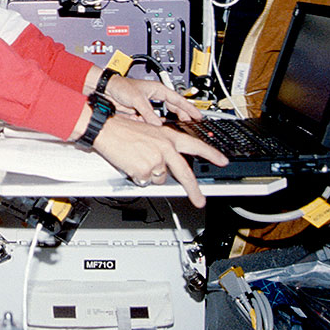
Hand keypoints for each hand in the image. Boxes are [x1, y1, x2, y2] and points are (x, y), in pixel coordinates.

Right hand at [90, 115, 227, 207]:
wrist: (107, 129)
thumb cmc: (123, 129)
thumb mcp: (150, 133)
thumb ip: (163, 147)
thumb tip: (168, 166)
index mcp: (169, 136)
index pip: (196, 146)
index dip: (211, 154)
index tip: (222, 161)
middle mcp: (166, 148)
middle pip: (185, 174)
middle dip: (194, 190)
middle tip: (199, 200)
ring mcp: (156, 160)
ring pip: (160, 179)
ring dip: (151, 175)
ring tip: (138, 159)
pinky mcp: (145, 170)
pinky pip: (145, 181)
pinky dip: (138, 176)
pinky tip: (131, 163)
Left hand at [94, 70, 202, 125]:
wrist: (106, 91)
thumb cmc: (120, 87)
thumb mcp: (137, 99)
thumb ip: (148, 113)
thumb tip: (158, 125)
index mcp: (157, 89)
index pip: (177, 99)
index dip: (189, 107)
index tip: (198, 114)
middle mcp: (154, 97)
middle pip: (173, 108)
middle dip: (181, 116)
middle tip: (191, 124)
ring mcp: (148, 106)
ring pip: (162, 116)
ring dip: (167, 123)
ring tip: (175, 130)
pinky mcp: (141, 113)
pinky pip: (152, 121)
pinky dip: (155, 126)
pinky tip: (158, 131)